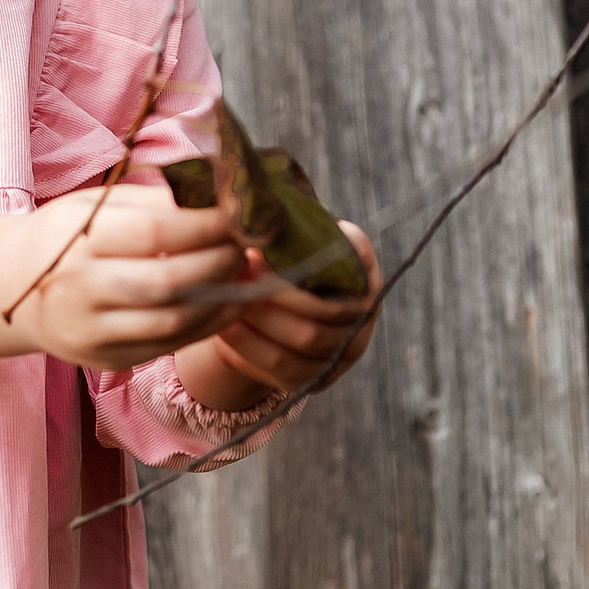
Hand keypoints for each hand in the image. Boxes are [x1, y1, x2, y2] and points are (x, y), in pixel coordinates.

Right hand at [12, 183, 252, 372]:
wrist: (12, 288)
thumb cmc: (66, 236)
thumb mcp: (96, 205)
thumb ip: (153, 201)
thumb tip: (218, 197)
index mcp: (79, 241)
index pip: (155, 231)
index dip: (206, 223)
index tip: (240, 212)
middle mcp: (80, 289)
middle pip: (169, 281)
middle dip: (220, 260)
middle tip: (248, 243)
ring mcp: (92, 332)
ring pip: (174, 321)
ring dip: (222, 296)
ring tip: (244, 271)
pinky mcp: (105, 359)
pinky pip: (169, 345)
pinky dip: (208, 324)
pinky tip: (229, 302)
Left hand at [176, 221, 381, 411]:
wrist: (278, 298)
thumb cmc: (279, 253)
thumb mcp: (286, 233)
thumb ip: (279, 225)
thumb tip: (249, 211)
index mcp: (362, 264)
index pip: (338, 271)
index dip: (293, 269)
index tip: (252, 255)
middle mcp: (365, 310)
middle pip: (320, 313)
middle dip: (269, 298)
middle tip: (230, 283)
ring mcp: (347, 349)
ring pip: (300, 343)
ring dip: (256, 323)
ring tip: (222, 302)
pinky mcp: (320, 377)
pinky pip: (284, 371)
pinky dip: (250, 351)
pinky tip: (223, 330)